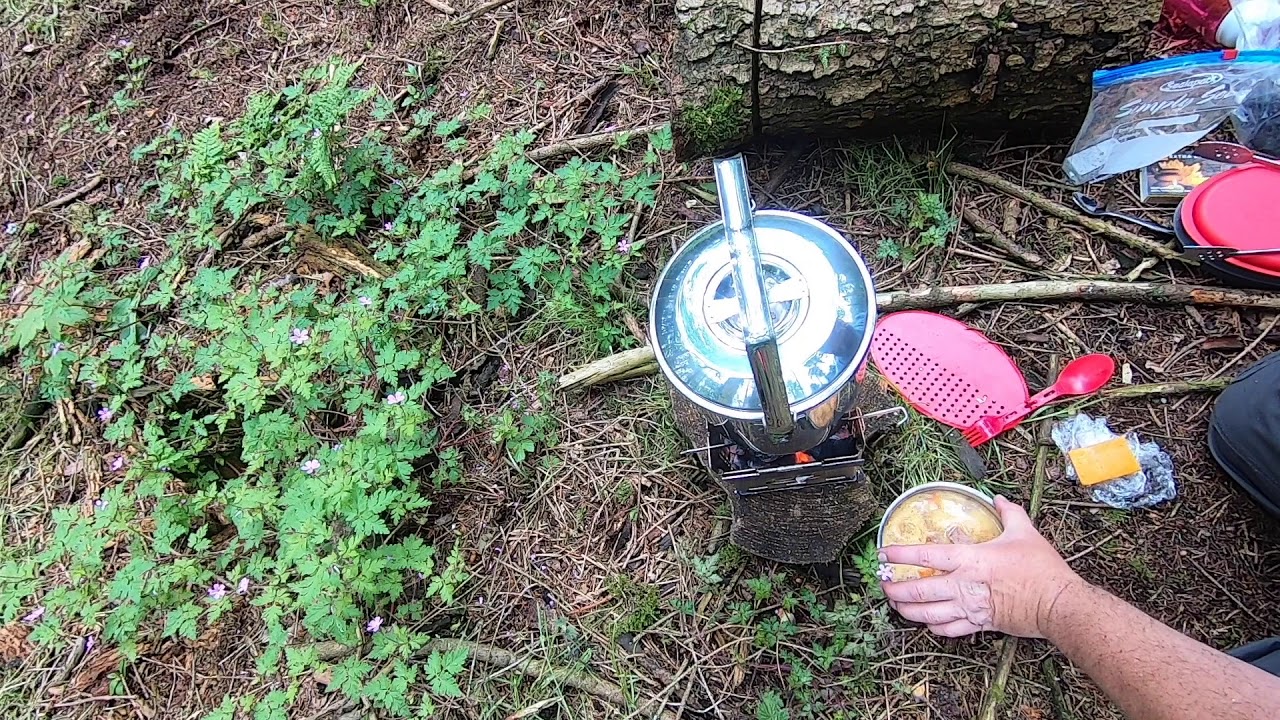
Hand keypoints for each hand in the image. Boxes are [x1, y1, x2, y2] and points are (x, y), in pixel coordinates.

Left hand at [879, 496, 1082, 637]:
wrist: (1057, 603)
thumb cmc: (1040, 569)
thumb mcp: (1025, 532)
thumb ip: (1008, 513)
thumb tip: (999, 499)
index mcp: (970, 559)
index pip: (926, 556)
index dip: (900, 554)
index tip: (884, 553)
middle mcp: (963, 585)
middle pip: (919, 590)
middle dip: (896, 588)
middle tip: (883, 585)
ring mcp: (969, 607)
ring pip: (928, 614)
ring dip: (908, 610)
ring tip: (896, 605)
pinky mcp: (980, 624)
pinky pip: (949, 630)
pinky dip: (934, 627)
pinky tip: (927, 623)